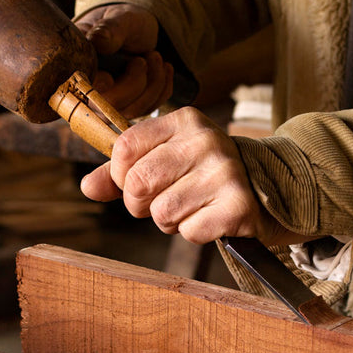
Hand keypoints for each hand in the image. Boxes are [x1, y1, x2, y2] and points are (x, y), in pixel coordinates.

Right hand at [75, 4, 173, 117]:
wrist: (135, 29)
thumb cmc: (121, 21)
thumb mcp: (118, 18)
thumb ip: (109, 29)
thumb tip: (98, 42)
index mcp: (76, 67)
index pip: (81, 90)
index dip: (99, 89)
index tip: (111, 77)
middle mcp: (89, 90)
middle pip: (109, 108)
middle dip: (135, 83)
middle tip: (145, 57)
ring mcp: (109, 102)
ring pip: (132, 111)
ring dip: (153, 83)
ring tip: (155, 56)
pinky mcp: (129, 106)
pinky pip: (149, 109)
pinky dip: (163, 88)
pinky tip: (164, 68)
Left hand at [80, 107, 311, 245]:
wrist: (265, 189)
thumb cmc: (202, 174)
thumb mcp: (164, 159)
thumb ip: (121, 172)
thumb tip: (87, 187)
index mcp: (185, 120)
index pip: (124, 148)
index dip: (120, 176)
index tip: (138, 182)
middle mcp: (207, 140)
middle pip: (138, 183)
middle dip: (141, 204)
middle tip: (163, 201)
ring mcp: (225, 172)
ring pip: (161, 212)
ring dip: (170, 221)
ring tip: (191, 208)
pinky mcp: (238, 205)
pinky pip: (189, 231)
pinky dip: (194, 233)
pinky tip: (210, 218)